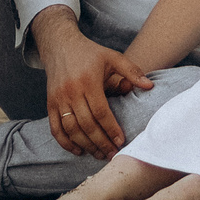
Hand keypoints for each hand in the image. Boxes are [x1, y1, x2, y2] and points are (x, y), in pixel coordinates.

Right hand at [34, 10, 150, 161]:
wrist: (60, 46)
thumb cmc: (90, 53)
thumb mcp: (112, 57)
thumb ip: (131, 71)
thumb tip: (149, 86)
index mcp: (88, 81)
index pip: (100, 112)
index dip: (111, 129)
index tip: (121, 141)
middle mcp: (71, 91)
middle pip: (86, 124)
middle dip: (100, 142)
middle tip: (112, 153)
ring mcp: (58, 99)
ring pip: (71, 129)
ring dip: (85, 145)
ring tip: (99, 154)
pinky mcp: (50, 104)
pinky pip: (55, 128)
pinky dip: (66, 142)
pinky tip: (79, 150)